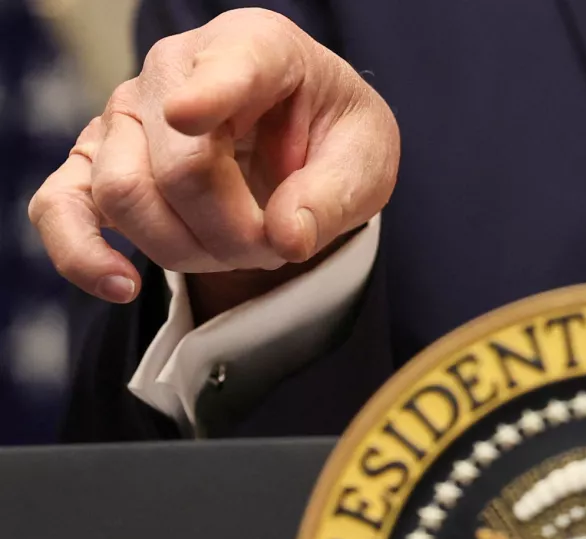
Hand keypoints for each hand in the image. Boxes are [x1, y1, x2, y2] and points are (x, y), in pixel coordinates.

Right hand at [28, 8, 398, 306]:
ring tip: (240, 249)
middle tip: (278, 243)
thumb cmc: (332, 139)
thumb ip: (333, 195)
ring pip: (125, 195)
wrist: (300, 149)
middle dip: (235, 232)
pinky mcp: (96, 162)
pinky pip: (60, 207)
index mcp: (257, 46)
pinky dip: (83, 255)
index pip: (230, 66)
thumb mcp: (366, 161)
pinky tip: (125, 285)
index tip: (191, 115)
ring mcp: (126, 114)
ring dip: (187, 249)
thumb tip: (285, 237)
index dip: (211, 93)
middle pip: (181, 167)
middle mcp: (177, 68)